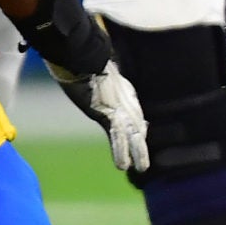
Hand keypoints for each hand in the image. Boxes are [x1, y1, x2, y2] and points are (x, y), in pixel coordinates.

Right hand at [46, 58, 148, 173]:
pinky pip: (117, 138)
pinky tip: (123, 167)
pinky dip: (120, 152)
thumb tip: (82, 65)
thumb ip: (96, 73)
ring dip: (137, 153)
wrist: (86, 56)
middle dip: (140, 143)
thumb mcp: (93, 67)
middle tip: (144, 161)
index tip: (143, 131)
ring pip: (132, 136)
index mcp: (121, 92)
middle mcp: (124, 103)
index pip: (133, 113)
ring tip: (141, 169)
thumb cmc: (84, 58)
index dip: (138, 124)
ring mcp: (120, 109)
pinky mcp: (110, 115)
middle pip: (136, 127)